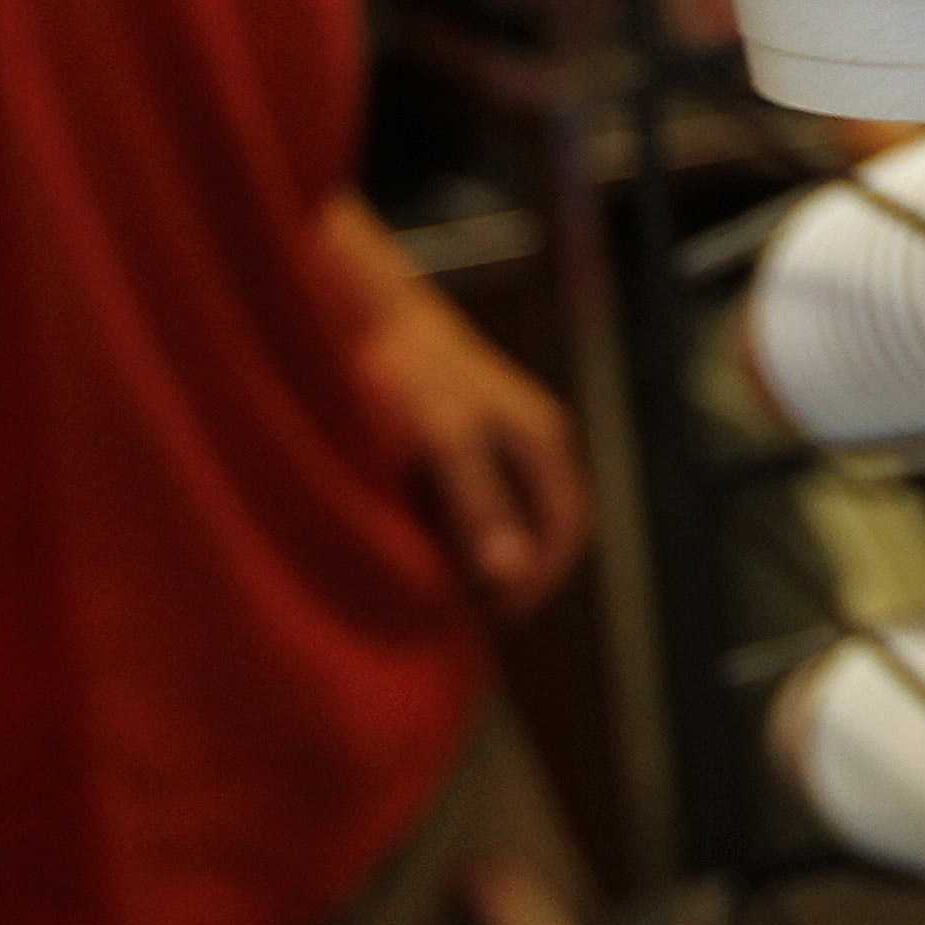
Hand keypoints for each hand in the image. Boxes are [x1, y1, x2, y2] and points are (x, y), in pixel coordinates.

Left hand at [316, 196, 591, 614]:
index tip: (489, 620)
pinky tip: (417, 537)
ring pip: (507, 513)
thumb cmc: (404, 367)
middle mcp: (531, 437)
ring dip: (480, 552)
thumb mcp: (444, 439)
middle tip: (460, 610)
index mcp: (541, 439)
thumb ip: (480, 506)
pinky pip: (475, 494)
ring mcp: (499, 432)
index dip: (535, 583)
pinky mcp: (464, 431)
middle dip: (509, 573)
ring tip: (435, 580)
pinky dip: (456, 525)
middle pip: (540, 527)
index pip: (566, 533)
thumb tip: (510, 576)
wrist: (359, 305)